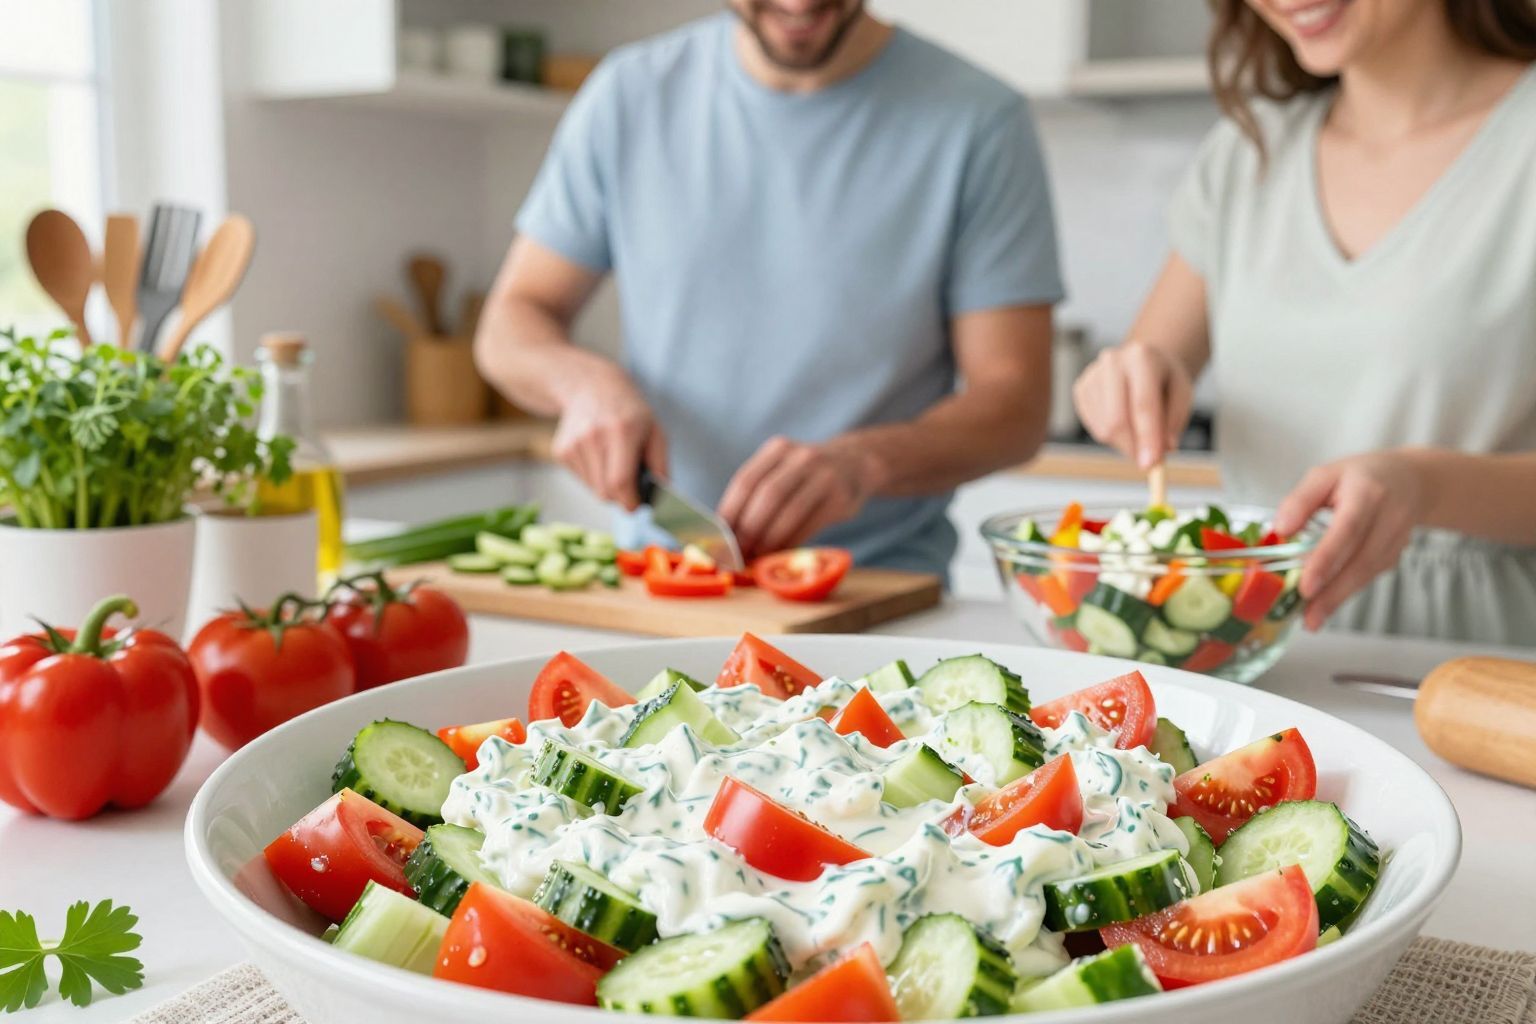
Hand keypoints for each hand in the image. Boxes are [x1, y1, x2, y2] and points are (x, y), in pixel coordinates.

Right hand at [550, 370, 666, 509]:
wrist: (590, 386)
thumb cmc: (627, 410)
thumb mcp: (654, 430)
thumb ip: (660, 463)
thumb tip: (660, 493)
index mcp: (621, 430)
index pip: (619, 481)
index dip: (629, 500)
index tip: (636, 506)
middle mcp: (594, 436)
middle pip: (605, 490)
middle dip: (620, 496)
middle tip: (630, 486)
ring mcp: (574, 443)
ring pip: (593, 488)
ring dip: (606, 484)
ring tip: (612, 460)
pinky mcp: (561, 450)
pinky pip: (581, 479)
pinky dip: (593, 476)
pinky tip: (597, 454)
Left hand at [718, 437, 878, 557]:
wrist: (856, 464)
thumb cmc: (806, 476)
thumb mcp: (783, 469)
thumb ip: (757, 493)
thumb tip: (726, 534)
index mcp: (778, 449)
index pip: (745, 481)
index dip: (729, 512)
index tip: (719, 538)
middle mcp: (802, 457)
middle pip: (766, 495)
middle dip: (748, 529)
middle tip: (738, 553)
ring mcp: (824, 475)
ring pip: (789, 512)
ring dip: (768, 540)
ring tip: (756, 556)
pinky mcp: (840, 498)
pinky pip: (809, 525)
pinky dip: (790, 543)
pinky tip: (779, 553)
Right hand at [1073, 344, 1194, 469]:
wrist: (1144, 361)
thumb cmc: (1164, 380)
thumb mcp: (1182, 394)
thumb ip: (1174, 422)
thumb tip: (1163, 450)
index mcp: (1142, 358)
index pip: (1143, 404)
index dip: (1147, 437)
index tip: (1151, 464)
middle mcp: (1113, 362)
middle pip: (1117, 419)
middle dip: (1132, 447)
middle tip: (1147, 462)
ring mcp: (1092, 375)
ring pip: (1104, 428)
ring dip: (1125, 442)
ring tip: (1141, 430)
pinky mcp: (1080, 389)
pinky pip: (1095, 427)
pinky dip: (1112, 435)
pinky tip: (1124, 421)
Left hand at [1273, 451, 1425, 629]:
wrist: (1412, 480)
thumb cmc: (1359, 477)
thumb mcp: (1326, 475)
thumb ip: (1301, 500)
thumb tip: (1280, 529)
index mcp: (1367, 493)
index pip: (1347, 530)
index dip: (1327, 559)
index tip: (1307, 585)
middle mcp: (1389, 518)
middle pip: (1360, 560)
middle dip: (1332, 592)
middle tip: (1307, 617)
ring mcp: (1397, 540)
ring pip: (1366, 574)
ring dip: (1338, 599)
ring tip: (1311, 619)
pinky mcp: (1395, 555)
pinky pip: (1368, 577)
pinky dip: (1346, 592)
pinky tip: (1325, 606)